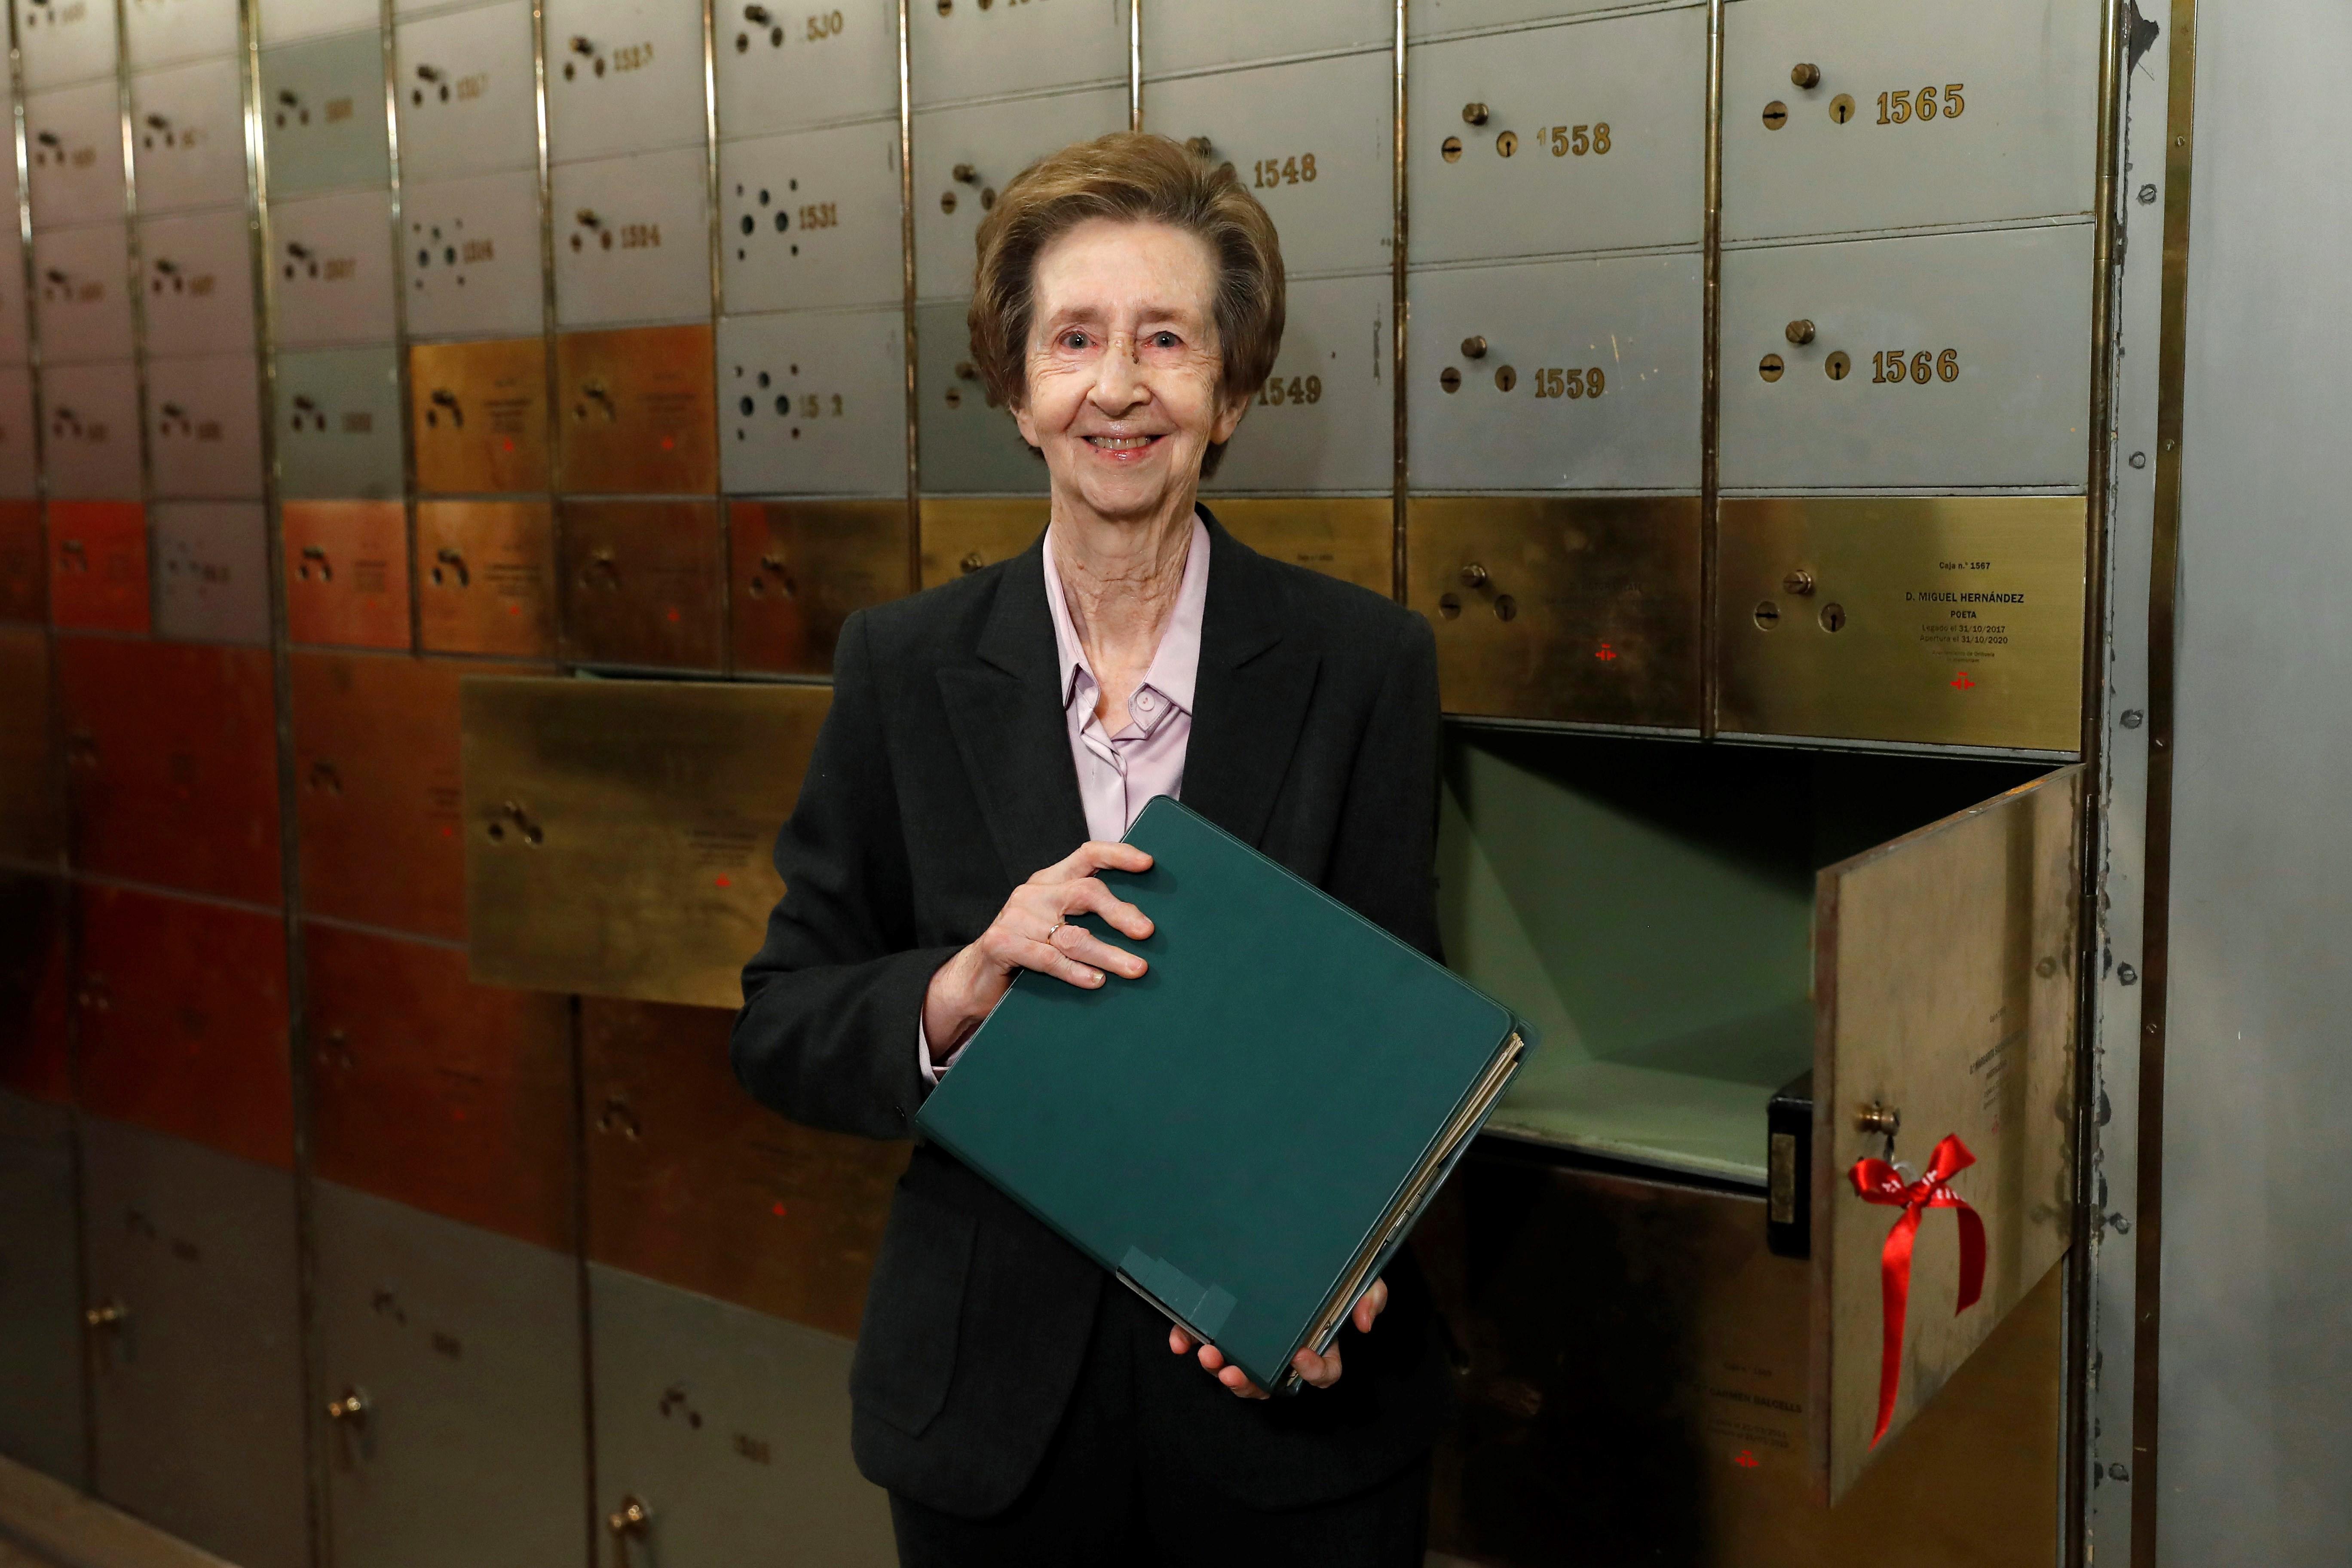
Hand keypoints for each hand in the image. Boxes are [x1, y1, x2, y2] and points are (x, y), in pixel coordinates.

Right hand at [921, 841, 1154, 1062]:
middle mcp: (1033, 893)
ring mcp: (1015, 917)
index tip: (1147, 863)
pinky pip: (1047, 958)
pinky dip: (1075, 972)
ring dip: (1108, 954)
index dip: (1118, 855)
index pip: (1087, 855)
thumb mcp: (1054, 926)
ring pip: (1072, 934)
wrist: (974, 980)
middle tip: (1147, 932)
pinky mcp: (1000, 943)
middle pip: (1086, 892)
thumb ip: (1084, 917)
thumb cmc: (1026, 953)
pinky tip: (1096, 981)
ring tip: (1135, 969)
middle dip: (1120, 913)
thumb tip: (1141, 926)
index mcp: (1049, 881)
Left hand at [1168, 1278, 1388, 1398]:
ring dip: (1219, 1370)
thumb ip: (1370, 1295)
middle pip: (1270, 1383)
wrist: (1293, 1234)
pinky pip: (1205, 1341)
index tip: (1300, 1355)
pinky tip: (1181, 1338)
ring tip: (1208, 1355)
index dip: (1314, 1371)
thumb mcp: (1357, 1276)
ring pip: (1236, 1371)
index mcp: (1319, 1342)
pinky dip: (1190, 1340)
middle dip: (1249, 1384)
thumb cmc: (1329, 1267)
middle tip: (1233, 1372)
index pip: (1324, 1372)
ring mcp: (1252, 1339)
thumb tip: (1363, 1323)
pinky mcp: (1223, 1324)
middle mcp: (1283, 1349)